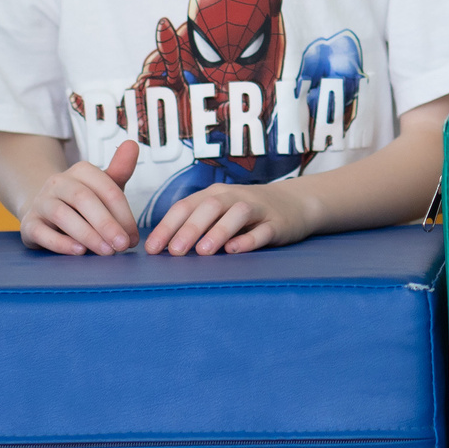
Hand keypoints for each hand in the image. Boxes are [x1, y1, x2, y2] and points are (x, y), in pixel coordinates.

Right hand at [20, 138, 140, 255]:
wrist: (46, 211)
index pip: (106, 188)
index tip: (133, 237)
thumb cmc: (84, 201)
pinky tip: (79, 252)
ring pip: (62, 215)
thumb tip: (133, 143)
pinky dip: (60, 243)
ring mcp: (41, 202)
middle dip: (106, 224)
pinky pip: (41, 232)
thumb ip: (120, 169)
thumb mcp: (104, 185)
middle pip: (83, 199)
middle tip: (122, 245)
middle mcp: (58, 182)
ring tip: (106, 251)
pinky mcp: (28, 224)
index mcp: (80, 170)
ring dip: (87, 234)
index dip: (123, 214)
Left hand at [145, 178, 315, 255]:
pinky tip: (234, 250)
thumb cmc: (247, 214)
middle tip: (174, 252)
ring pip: (237, 214)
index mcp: (214, 195)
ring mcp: (258, 209)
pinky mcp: (278, 223)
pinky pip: (263, 231)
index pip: (185, 206)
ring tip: (203, 252)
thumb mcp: (220, 213)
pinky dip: (249, 240)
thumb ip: (196, 226)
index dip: (167, 227)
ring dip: (218, 231)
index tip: (152, 249)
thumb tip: (163, 250)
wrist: (296, 203)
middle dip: (189, 229)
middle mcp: (234, 197)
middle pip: (209, 207)